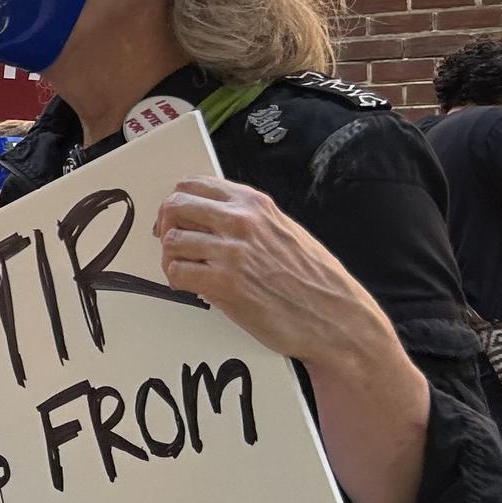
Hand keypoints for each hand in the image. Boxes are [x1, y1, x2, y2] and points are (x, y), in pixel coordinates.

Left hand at [155, 177, 388, 363]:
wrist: (336, 317)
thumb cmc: (315, 279)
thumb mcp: (285, 230)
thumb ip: (249, 219)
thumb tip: (211, 217)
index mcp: (255, 204)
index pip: (194, 184)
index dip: (177, 202)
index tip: (176, 218)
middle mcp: (240, 222)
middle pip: (174, 207)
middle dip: (165, 225)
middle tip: (173, 245)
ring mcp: (231, 252)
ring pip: (171, 241)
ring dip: (171, 258)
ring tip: (187, 271)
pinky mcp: (223, 284)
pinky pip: (176, 273)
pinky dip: (177, 281)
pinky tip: (193, 287)